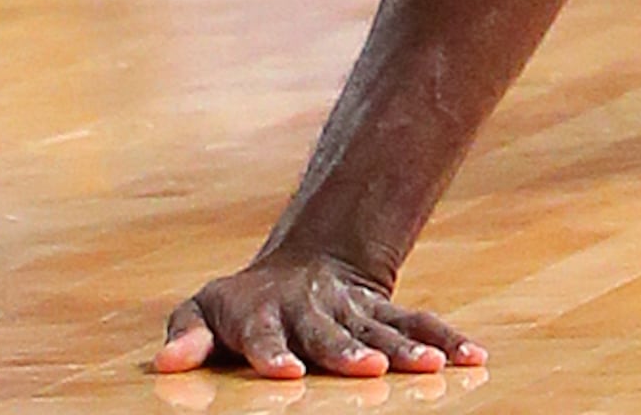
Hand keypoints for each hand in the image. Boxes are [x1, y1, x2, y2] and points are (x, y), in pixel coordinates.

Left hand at [157, 255, 484, 380]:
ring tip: (430, 369)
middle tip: (367, 371)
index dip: (272, 352)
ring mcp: (352, 310)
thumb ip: (187, 336)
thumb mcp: (206, 311)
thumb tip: (166, 365)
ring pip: (382, 329)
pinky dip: (447, 338)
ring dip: (406, 349)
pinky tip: (474, 357)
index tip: (284, 373)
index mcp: (263, 313)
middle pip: (330, 333)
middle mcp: (311, 311)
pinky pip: (419, 321)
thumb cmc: (243, 306)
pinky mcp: (384, 312)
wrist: (302, 268)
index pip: (264, 333)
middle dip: (348, 352)